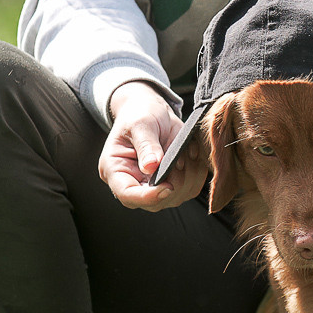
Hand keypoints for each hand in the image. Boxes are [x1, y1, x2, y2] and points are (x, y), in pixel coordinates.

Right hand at [98, 81, 204, 211]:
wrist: (152, 111)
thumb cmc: (140, 114)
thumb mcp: (141, 124)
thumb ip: (146, 145)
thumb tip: (151, 167)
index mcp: (115, 169)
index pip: (127, 194)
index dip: (147, 196)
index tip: (167, 186)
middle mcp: (133, 182)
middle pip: (154, 202)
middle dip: (174, 183)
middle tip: (182, 158)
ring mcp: (152, 186)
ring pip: (175, 197)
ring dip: (188, 177)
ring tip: (187, 151)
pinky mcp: (171, 183)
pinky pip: (189, 189)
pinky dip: (196, 174)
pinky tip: (193, 154)